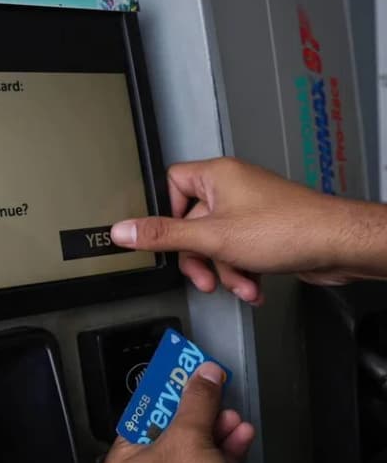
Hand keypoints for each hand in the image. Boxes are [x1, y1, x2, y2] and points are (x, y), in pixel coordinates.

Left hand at [100, 362, 254, 462]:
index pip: (142, 413)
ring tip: (231, 414)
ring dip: (216, 427)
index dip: (165, 390)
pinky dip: (226, 449)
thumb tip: (204, 375)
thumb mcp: (190, 443)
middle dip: (197, 409)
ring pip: (195, 447)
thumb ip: (197, 403)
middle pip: (170, 428)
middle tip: (212, 386)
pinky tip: (240, 435)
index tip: (182, 368)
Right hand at [110, 157, 386, 303]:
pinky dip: (242, 271)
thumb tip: (122, 230)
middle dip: (201, 257)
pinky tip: (254, 286)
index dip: (169, 213)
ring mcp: (250, 209)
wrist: (339, 246)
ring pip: (216, 243)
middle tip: (206, 275)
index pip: (173, 183)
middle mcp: (232, 188)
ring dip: (225, 271)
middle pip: (192, 223)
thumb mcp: (211, 238)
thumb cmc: (286, 229)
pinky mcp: (265, 230)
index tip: (173, 236)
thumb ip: (163, 235)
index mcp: (216, 176)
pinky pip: (238, 251)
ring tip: (240, 284)